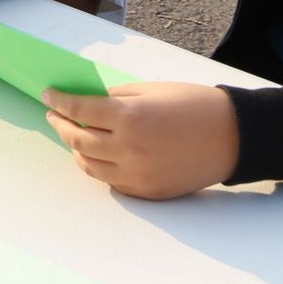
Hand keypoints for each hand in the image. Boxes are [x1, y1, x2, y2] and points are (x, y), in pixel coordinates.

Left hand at [42, 83, 240, 199]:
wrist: (234, 137)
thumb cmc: (195, 105)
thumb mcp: (152, 91)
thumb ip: (116, 99)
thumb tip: (89, 103)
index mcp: (130, 118)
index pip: (80, 111)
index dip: (60, 102)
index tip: (48, 96)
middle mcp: (129, 149)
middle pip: (78, 141)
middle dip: (61, 126)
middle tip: (55, 115)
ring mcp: (137, 174)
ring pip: (89, 166)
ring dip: (75, 149)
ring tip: (72, 135)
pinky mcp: (147, 191)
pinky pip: (111, 181)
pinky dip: (98, 167)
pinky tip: (96, 154)